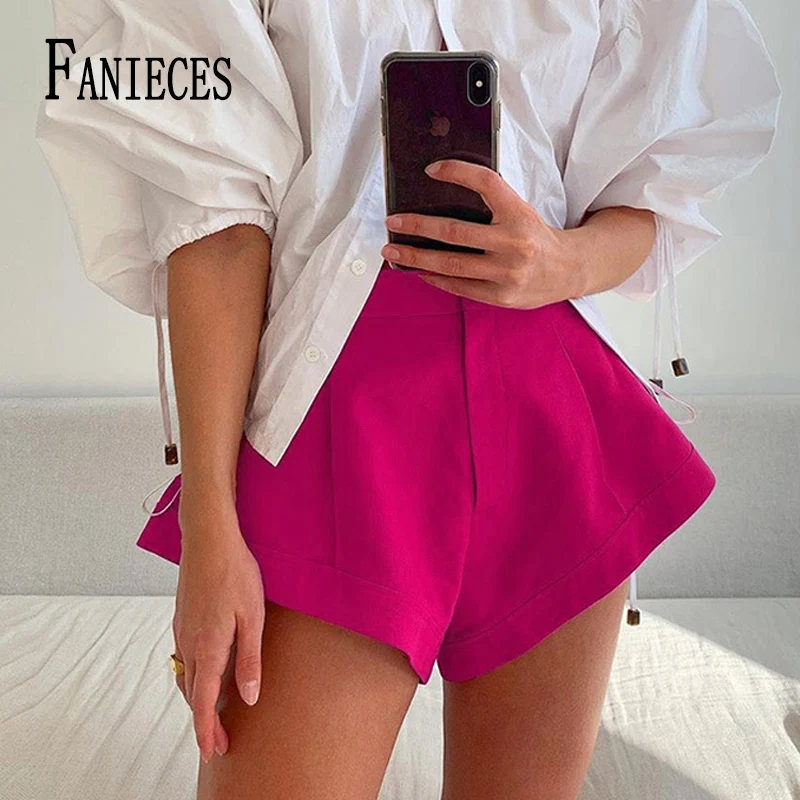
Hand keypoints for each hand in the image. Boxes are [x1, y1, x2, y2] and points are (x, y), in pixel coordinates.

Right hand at [172, 501, 265, 763]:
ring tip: (213, 716)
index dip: (208, 730)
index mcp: (207, 648)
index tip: (212, 753)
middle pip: (192, 695)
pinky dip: (194, 678)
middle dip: (204, 722)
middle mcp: (188, 644)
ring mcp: (182, 631)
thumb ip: (250, 659)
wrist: (208, 539)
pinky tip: (205, 676)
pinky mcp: (182, 618)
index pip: (204, 702)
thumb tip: (248, 698)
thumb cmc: (236, 574)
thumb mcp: (253, 617)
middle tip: (219, 743)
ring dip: (198, 701)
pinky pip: (184, 659)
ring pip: (186, 677)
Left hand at [381, 159, 585, 308]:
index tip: (431, 170)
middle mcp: (514, 243)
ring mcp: (507, 273)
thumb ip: (491, 203)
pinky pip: (460, 287)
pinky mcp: (501, 296)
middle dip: (418, 227)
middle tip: (393, 223)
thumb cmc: (536, 238)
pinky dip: (436, 278)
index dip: (458, 172)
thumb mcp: (520, 210)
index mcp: (519, 213)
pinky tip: (420, 271)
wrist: (568, 270)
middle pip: (455, 231)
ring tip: (394, 253)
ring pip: (451, 264)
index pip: (486, 183)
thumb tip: (443, 194)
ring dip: (417, 258)